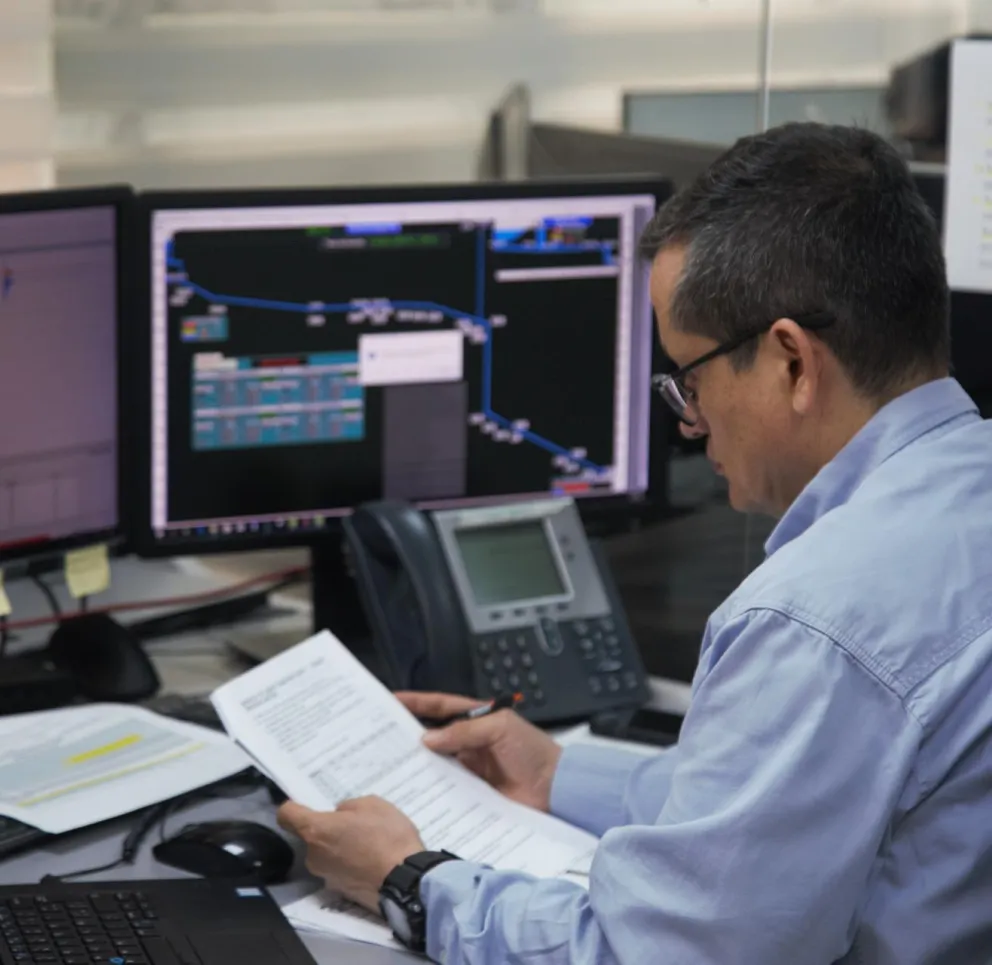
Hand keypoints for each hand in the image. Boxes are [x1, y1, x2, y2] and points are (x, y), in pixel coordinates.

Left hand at [277, 796, 424, 912]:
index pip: (286, 815)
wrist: (406, 882)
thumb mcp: (373, 804)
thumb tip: (341, 816)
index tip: (307, 805)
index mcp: (316, 831)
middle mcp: (313, 857)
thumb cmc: (387, 836)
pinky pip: (341, 871)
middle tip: (356, 826)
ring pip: (327, 855)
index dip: (294, 807)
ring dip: (341, 848)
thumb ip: (349, 807)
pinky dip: (351, 865)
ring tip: (370, 845)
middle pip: (311, 837)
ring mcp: (326, 878)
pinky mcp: (341, 893)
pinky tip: (373, 862)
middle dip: (329, 830)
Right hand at [396, 691, 562, 811]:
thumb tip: (429, 737)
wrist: (557, 789)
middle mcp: (468, 743)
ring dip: (416, 764)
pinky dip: (430, 788)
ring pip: (434, 763)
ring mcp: (468, 769)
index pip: (440, 706)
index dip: (416, 702)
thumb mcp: (500, 729)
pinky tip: (414, 790)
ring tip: (389, 764)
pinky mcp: (470, 793)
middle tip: (381, 736)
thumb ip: (465, 731)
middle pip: (432, 736)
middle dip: (408, 735)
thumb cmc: (534, 752)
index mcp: (476, 719)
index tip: (391, 699)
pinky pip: (445, 789)